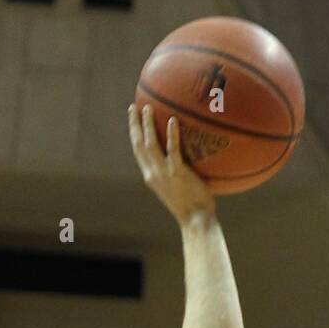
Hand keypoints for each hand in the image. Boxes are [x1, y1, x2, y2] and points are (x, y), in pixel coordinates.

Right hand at [127, 104, 214, 224]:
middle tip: (134, 107)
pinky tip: (173, 120)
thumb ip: (174, 173)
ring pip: (150, 144)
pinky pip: (173, 150)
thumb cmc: (192, 207)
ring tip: (148, 108)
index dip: (134, 133)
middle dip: (134, 124)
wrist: (196, 221)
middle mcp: (153, 174)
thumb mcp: (177, 189)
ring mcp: (164, 174)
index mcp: (151, 177)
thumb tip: (184, 159)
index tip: (133, 118)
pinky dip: (172, 134)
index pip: (138, 152)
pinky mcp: (178, 174)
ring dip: (147, 124)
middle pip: (139, 144)